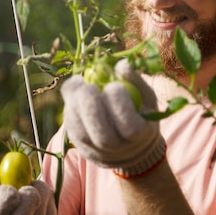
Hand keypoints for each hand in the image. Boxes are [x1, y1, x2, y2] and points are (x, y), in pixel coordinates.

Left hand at [61, 59, 165, 175]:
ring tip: (80, 85)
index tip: (114, 86)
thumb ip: (136, 81)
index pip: (129, 127)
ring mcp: (96, 151)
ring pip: (80, 132)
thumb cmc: (140, 112)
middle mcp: (117, 150)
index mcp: (140, 137)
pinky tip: (75, 91)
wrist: (129, 145)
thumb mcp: (146, 97)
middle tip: (90, 86)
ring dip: (75, 105)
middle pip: (101, 135)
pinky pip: (71, 127)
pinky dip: (69, 107)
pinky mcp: (80, 146)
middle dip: (92, 107)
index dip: (119, 105)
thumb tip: (122, 64)